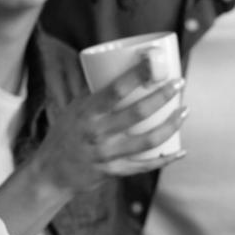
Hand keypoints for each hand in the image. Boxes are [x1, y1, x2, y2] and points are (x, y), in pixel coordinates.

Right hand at [26, 56, 184, 194]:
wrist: (50, 173)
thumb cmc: (64, 134)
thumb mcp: (74, 110)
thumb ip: (97, 95)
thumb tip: (120, 71)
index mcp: (87, 112)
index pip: (115, 89)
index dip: (137, 74)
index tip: (155, 61)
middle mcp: (97, 133)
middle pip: (138, 112)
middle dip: (163, 96)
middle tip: (179, 83)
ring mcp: (107, 154)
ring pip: (148, 141)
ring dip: (171, 125)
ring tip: (184, 111)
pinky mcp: (113, 172)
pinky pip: (144, 166)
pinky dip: (165, 160)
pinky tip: (180, 151)